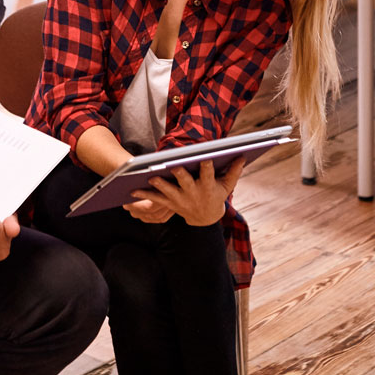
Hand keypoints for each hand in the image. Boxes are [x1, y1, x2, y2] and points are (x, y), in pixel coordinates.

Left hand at [128, 158, 244, 226]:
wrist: (204, 218)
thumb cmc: (216, 196)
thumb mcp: (227, 186)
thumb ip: (234, 171)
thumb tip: (242, 155)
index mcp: (207, 187)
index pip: (207, 175)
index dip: (206, 167)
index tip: (204, 158)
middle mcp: (193, 194)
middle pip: (185, 183)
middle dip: (180, 175)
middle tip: (173, 166)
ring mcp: (180, 200)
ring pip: (168, 192)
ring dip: (159, 185)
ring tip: (149, 178)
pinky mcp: (169, 204)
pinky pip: (155, 200)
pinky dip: (144, 195)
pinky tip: (132, 190)